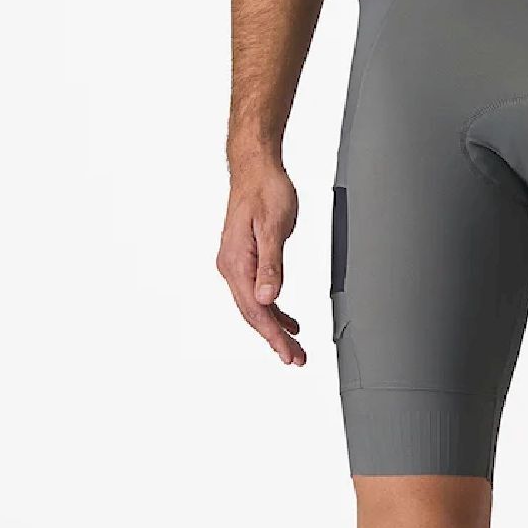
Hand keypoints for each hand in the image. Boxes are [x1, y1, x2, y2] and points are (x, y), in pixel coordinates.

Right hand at [219, 155, 305, 365]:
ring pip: (255, 306)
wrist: (255, 169)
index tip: (289, 353)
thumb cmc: (265, 191)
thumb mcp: (274, 226)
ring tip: (294, 347)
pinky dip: (273, 309)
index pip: (256, 309)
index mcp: (236, 263)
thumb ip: (272, 264)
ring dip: (274, 328)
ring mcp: (236, 265)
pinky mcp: (244, 260)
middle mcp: (231, 267)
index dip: (273, 335)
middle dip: (274, 339)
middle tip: (297, 359)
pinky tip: (287, 320)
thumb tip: (268, 298)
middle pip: (253, 314)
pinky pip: (257, 293)